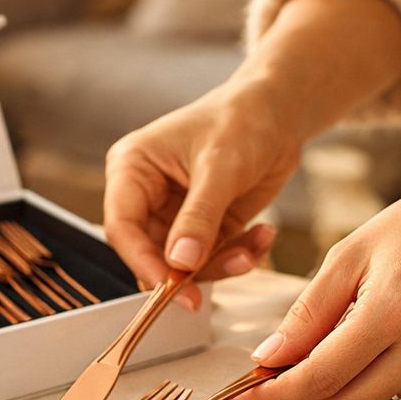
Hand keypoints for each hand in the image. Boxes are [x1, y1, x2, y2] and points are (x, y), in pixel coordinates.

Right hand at [103, 78, 299, 308]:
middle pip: (151, 253)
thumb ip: (199, 217)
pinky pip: (213, 259)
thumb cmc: (242, 119)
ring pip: (184, 264)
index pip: (122, 227)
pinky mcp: (205, 228)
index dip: (144, 262)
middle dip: (190, 271)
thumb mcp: (220, 167)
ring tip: (253, 248)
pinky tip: (263, 235)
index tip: (173, 287)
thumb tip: (180, 263)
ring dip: (221, 265)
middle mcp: (147, 196)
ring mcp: (176, 215)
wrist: (279, 112)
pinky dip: (239, 255)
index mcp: (133, 169)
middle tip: (224, 274)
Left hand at [234, 165, 400, 399]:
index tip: (241, 396)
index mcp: (395, 309)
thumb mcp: (351, 253)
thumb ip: (307, 312)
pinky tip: (341, 355)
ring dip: (326, 394)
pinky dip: (358, 381)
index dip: (276, 394)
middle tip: (262, 383)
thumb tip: (267, 359)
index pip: (321, 375)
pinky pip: (392, 389)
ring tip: (297, 365)